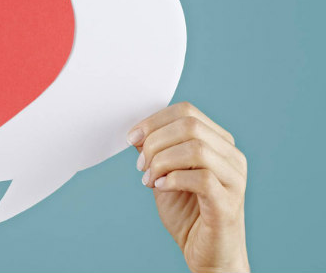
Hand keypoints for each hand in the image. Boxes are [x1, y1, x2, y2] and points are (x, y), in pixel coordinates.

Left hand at [127, 102, 248, 272]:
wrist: (207, 253)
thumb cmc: (188, 214)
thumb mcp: (164, 174)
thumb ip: (155, 151)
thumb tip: (138, 133)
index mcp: (218, 142)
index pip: (186, 111)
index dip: (153, 121)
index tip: (131, 138)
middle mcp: (232, 156)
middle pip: (189, 125)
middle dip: (155, 142)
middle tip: (141, 165)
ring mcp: (234, 179)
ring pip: (196, 149)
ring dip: (162, 161)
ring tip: (149, 179)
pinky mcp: (229, 203)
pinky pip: (201, 179)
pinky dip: (173, 179)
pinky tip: (160, 188)